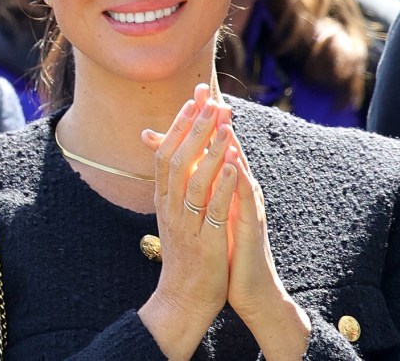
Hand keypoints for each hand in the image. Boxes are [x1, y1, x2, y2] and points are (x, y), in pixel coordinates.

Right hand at [138, 88, 237, 358]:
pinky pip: (213, 209)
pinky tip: (235, 164)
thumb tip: (174, 156)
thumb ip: (175, 186)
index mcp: (164, 201)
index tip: (193, 99)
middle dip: (195, 128)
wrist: (183, 300)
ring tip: (224, 124)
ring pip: (194, 180)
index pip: (166, 154)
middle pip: (177, 160)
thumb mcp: (175, 216)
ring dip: (210, 150)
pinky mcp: (205, 242)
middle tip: (210, 101)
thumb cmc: (185, 255)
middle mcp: (170, 209)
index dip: (179, 125)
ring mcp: (186, 225)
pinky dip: (223, 184)